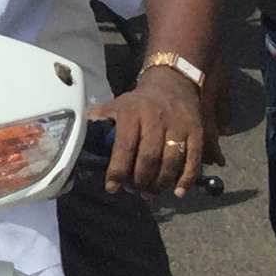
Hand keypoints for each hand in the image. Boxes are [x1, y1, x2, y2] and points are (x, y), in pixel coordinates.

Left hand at [98, 66, 205, 195]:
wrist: (173, 83)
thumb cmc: (139, 101)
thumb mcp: (116, 105)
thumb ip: (100, 121)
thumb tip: (79, 139)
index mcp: (132, 113)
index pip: (124, 147)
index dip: (117, 171)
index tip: (112, 187)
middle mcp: (156, 119)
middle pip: (149, 158)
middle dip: (140, 181)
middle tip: (134, 191)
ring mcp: (179, 126)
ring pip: (171, 162)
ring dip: (160, 184)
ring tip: (150, 193)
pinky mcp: (196, 132)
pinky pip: (194, 160)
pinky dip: (186, 179)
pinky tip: (177, 192)